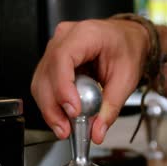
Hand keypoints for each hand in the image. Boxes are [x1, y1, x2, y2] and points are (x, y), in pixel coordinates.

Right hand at [30, 19, 149, 143]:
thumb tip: (97, 131)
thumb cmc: (127, 48)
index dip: (63, 87)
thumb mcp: (127, 78)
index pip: (62, 58)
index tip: (72, 110)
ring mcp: (54, 49)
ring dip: (49, 109)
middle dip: (53, 106)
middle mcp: (64, 38)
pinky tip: (61, 117)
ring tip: (64, 128)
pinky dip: (50, 104)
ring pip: (40, 82)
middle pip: (46, 73)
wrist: (126, 39)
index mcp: (86, 34)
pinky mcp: (51, 62)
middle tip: (66, 129)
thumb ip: (111, 106)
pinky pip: (43, 85)